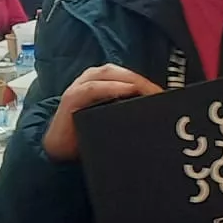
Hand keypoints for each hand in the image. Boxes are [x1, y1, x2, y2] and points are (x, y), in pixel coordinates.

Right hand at [42, 65, 164, 161]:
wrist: (59, 150)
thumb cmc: (85, 133)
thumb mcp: (110, 120)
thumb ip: (126, 112)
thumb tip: (154, 114)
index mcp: (101, 83)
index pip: (127, 75)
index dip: (145, 81)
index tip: (163, 94)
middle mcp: (91, 80)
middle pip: (121, 72)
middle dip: (141, 80)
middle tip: (159, 92)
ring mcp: (80, 87)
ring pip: (108, 74)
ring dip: (130, 81)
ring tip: (146, 90)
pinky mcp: (72, 98)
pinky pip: (93, 88)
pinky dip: (111, 87)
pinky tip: (126, 91)